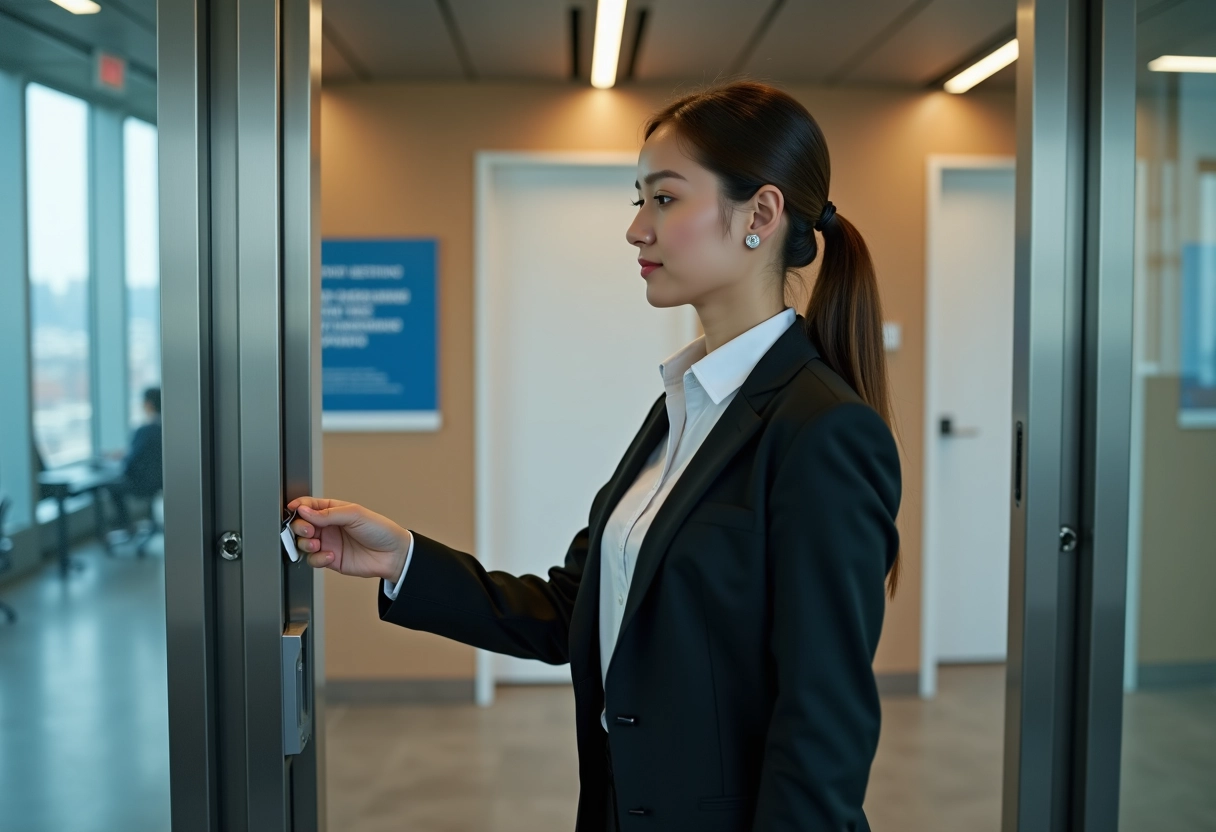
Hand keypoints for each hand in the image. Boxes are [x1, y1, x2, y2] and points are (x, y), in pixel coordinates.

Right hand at [286, 496, 411, 581]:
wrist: (393, 554)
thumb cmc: (380, 530)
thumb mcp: (354, 514)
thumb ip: (328, 513)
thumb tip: (304, 511)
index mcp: (333, 510)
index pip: (309, 506)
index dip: (299, 506)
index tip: (293, 509)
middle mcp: (328, 527)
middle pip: (301, 525)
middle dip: (299, 527)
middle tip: (308, 530)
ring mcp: (328, 543)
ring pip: (303, 543)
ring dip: (305, 544)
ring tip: (317, 544)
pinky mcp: (330, 560)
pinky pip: (313, 560)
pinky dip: (318, 558)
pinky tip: (330, 555)